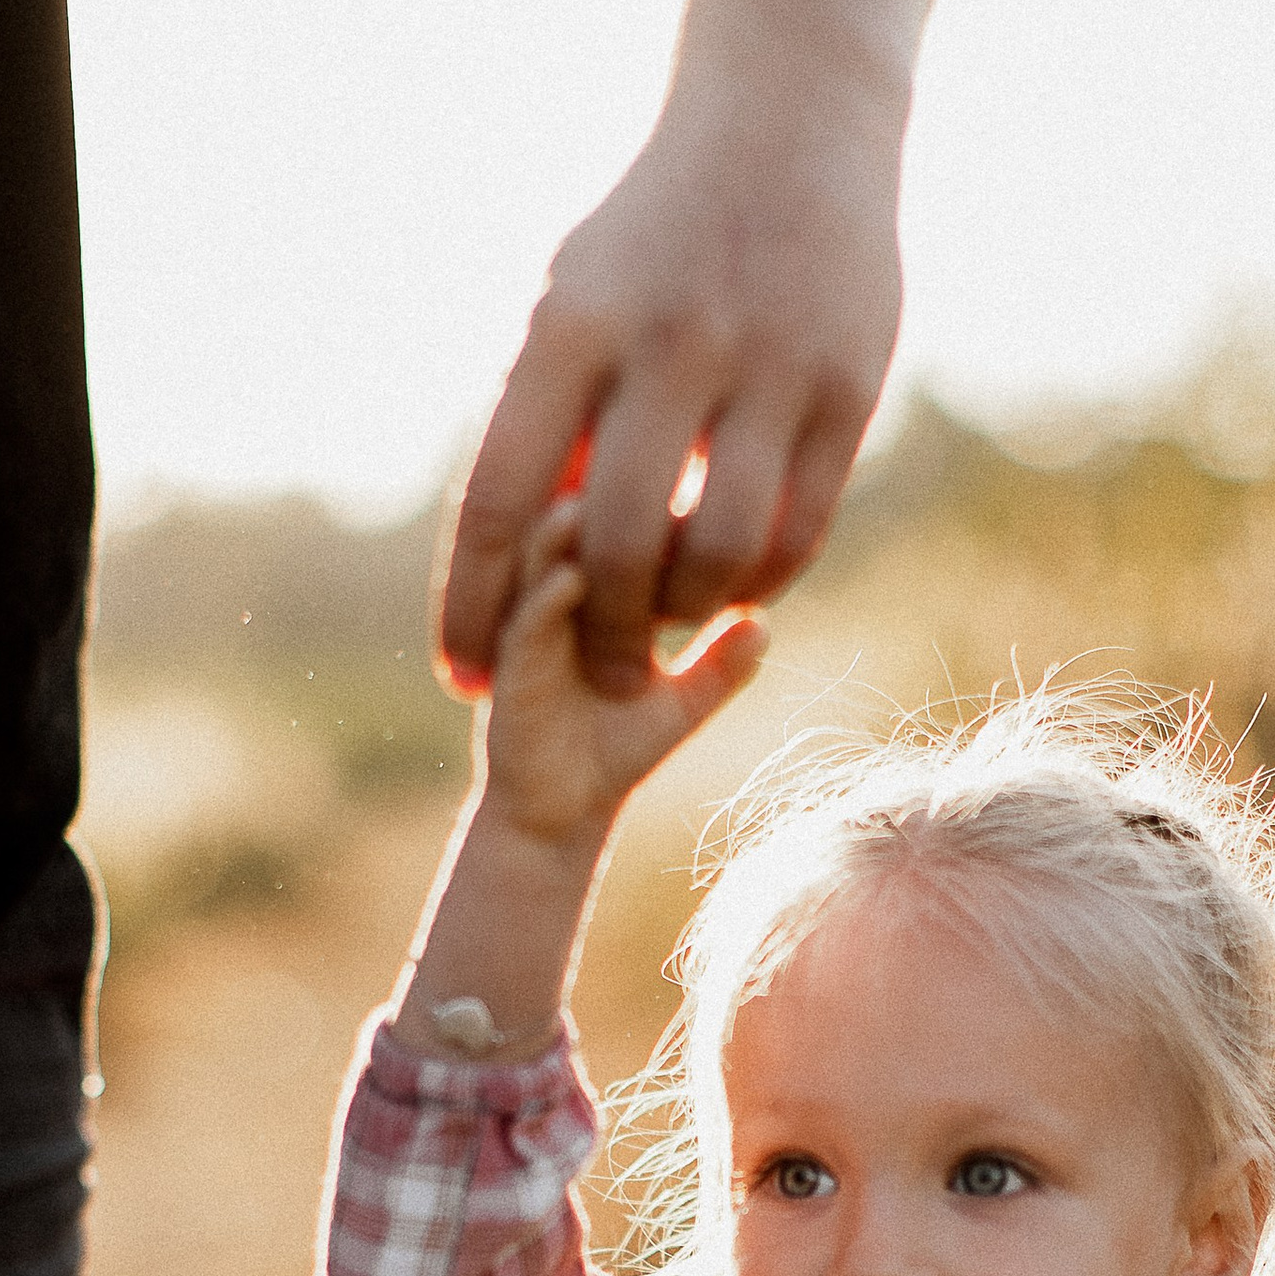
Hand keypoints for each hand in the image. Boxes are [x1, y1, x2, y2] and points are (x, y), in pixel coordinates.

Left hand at [438, 61, 903, 698]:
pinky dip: (760, 579)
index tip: (461, 680)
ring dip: (688, 612)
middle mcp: (668, 342)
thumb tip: (525, 562)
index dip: (473, 605)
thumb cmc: (655, 233)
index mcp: (570, 322)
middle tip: (601, 674)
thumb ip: (550, 422)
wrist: (791, 120)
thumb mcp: (576, 300)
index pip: (501, 496)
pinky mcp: (849, 386)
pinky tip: (737, 581)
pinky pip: (799, 531)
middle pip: (618, 546)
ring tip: (673, 618)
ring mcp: (768, 364)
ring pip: (719, 553)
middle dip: (601, 638)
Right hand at [476, 496, 768, 849]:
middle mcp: (553, 594)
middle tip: (631, 459)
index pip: (616, 526)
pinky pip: (525, 621)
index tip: (682, 469)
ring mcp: (528, 626)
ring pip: (540, 560)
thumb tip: (764, 624)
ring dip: (564, 531)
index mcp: (592, 591)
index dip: (644, 495)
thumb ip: (721, 665)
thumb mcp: (683, 704)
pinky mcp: (510, 668)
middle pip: (573, 523)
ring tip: (590, 505)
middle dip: (597, 490)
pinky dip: (547, 595)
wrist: (560, 816)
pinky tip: (573, 576)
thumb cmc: (613, 749)